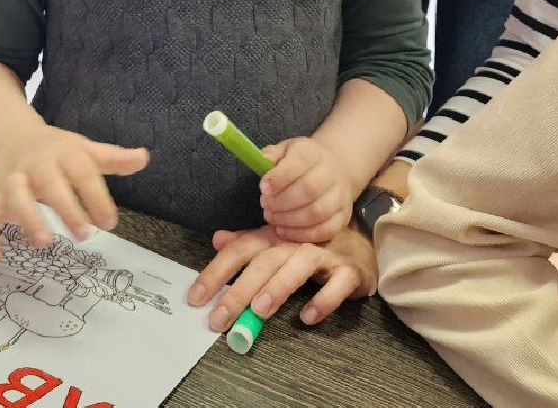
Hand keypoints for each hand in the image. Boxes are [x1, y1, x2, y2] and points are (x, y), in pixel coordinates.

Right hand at [0, 122, 148, 261]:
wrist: (13, 137)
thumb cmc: (58, 152)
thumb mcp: (85, 150)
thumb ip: (113, 159)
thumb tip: (144, 158)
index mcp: (64, 154)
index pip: (82, 172)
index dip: (96, 197)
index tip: (110, 222)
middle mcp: (37, 166)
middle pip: (50, 184)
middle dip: (66, 208)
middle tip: (84, 234)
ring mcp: (14, 180)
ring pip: (16, 196)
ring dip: (28, 218)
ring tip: (44, 243)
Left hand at [187, 224, 376, 331]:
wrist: (362, 239)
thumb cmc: (310, 246)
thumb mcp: (277, 241)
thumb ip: (246, 243)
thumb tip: (216, 240)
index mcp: (273, 238)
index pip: (239, 251)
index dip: (215, 273)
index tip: (195, 299)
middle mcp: (295, 243)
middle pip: (263, 263)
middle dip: (239, 290)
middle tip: (220, 319)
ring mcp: (324, 256)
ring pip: (298, 267)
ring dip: (278, 287)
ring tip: (260, 309)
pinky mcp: (350, 271)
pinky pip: (337, 284)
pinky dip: (323, 300)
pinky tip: (308, 316)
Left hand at [259, 137, 352, 242]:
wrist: (333, 170)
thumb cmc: (301, 162)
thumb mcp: (285, 151)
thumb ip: (271, 156)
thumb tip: (260, 162)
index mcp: (313, 153)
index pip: (300, 162)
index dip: (279, 178)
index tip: (263, 188)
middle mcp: (331, 173)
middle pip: (309, 190)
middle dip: (282, 202)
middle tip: (265, 206)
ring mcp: (340, 196)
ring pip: (317, 213)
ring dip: (290, 220)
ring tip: (272, 218)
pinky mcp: (344, 216)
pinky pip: (325, 230)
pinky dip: (301, 234)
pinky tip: (284, 231)